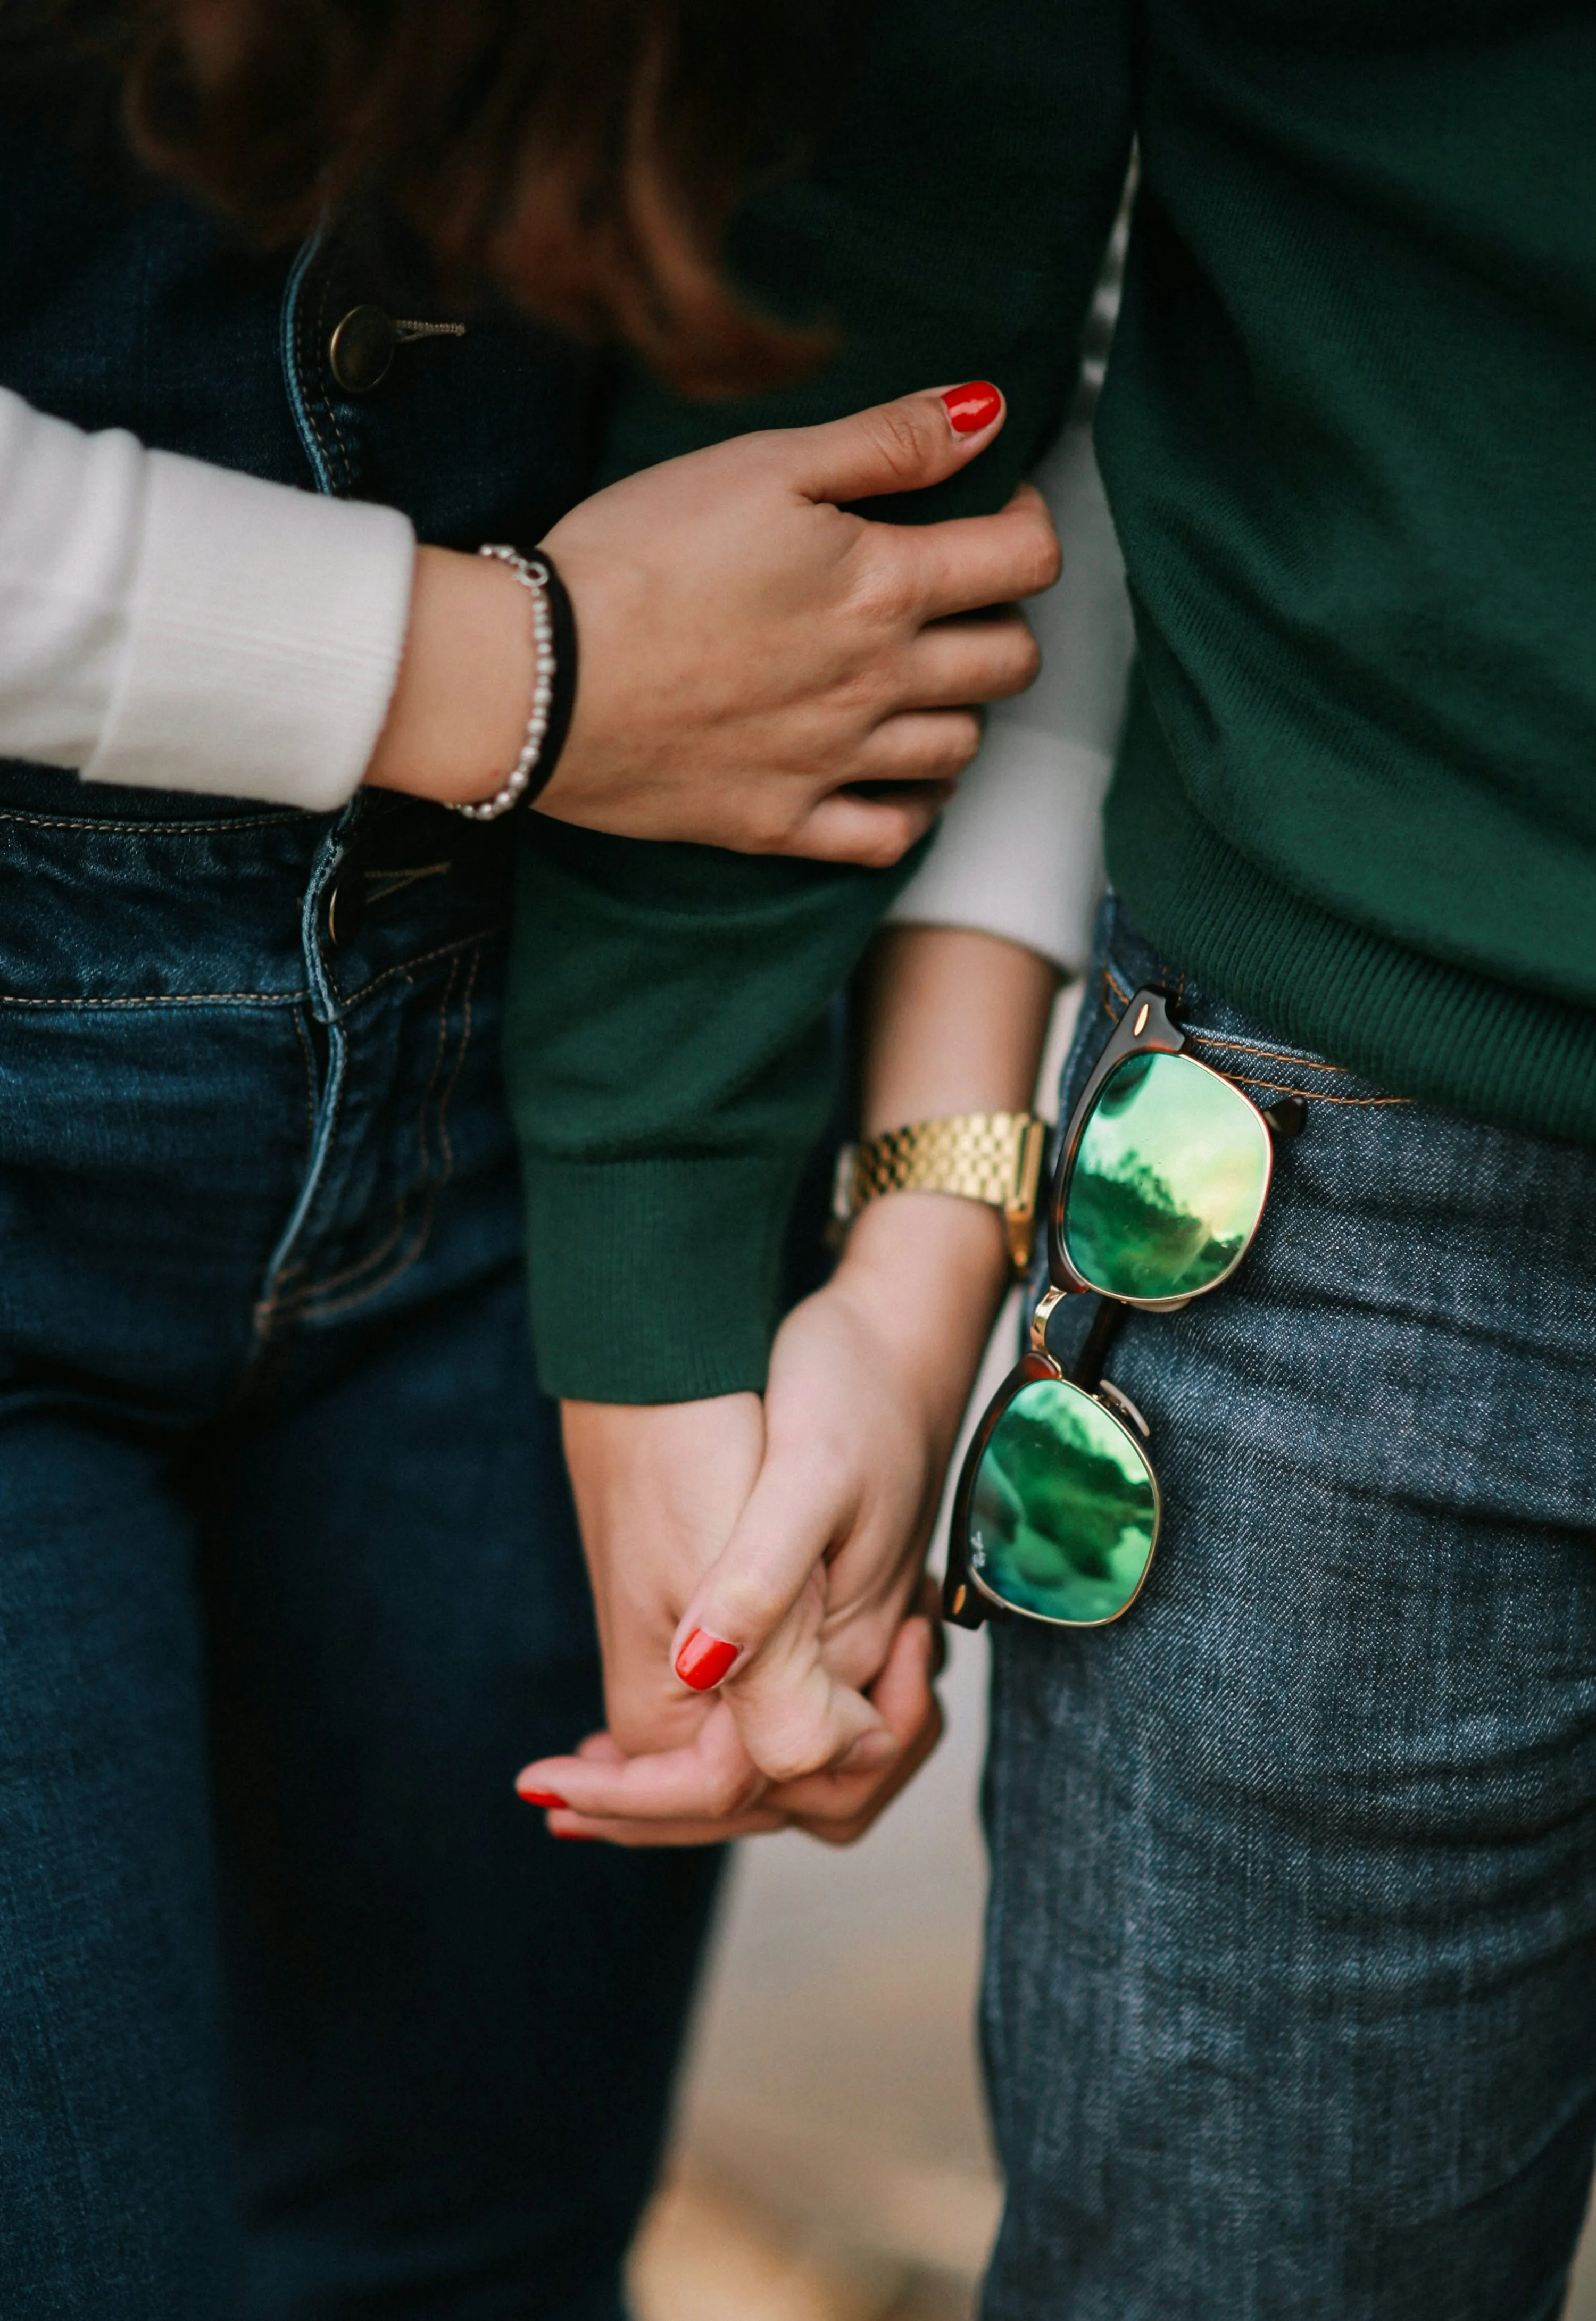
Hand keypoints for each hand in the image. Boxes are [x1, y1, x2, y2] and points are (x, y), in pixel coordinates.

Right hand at [366, 384, 1059, 864]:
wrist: (535, 677)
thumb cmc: (637, 555)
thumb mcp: (763, 465)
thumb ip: (886, 441)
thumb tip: (988, 413)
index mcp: (883, 587)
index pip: (1024, 562)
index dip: (1028, 525)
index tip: (996, 509)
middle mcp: (879, 684)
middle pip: (1010, 662)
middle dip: (1002, 618)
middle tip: (954, 593)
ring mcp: (834, 763)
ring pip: (961, 747)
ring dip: (960, 708)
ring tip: (919, 676)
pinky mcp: (781, 822)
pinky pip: (889, 834)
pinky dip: (909, 805)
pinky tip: (890, 773)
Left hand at [517, 1191, 1009, 1838]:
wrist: (896, 1333)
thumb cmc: (853, 1388)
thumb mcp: (811, 1473)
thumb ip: (765, 1584)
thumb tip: (696, 1673)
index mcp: (848, 1644)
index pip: (748, 1778)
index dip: (644, 1800)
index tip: (543, 1787)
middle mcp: (856, 1663)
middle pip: (770, 1799)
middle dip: (663, 1814)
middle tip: (556, 1796)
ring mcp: (850, 1642)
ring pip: (778, 1772)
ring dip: (691, 1791)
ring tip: (590, 1776)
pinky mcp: (832, 1614)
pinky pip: (776, 1713)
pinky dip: (714, 1741)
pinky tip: (647, 1721)